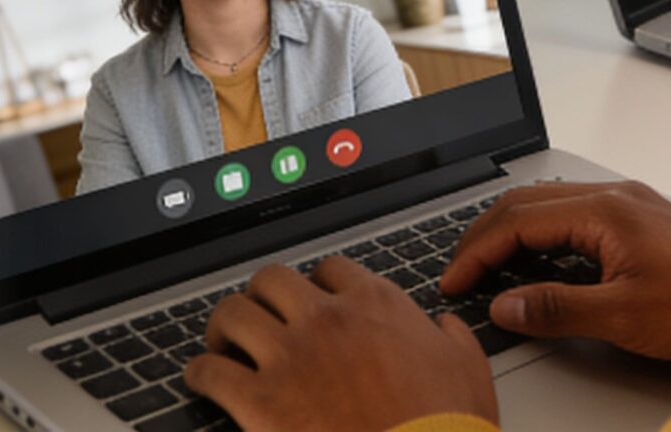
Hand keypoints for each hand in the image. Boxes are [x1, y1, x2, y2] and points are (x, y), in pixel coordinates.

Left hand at [185, 258, 496, 431]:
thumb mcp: (470, 373)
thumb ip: (452, 340)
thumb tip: (444, 327)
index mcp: (375, 305)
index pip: (331, 271)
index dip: (318, 287)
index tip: (313, 303)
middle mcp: (326, 319)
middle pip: (271, 281)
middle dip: (263, 298)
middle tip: (262, 318)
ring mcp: (289, 357)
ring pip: (232, 314)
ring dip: (224, 328)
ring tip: (224, 344)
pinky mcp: (260, 400)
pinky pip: (210, 371)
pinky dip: (200, 373)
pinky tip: (201, 380)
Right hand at [439, 181, 670, 361]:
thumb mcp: (624, 316)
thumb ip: (556, 308)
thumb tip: (504, 305)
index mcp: (604, 210)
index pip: (517, 221)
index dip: (477, 252)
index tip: (455, 280)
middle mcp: (614, 195)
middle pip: (526, 204)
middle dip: (484, 236)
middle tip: (460, 271)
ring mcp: (629, 203)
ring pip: (548, 205)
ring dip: (511, 232)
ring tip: (489, 264)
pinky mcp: (641, 219)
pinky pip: (573, 213)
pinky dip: (541, 233)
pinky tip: (538, 259)